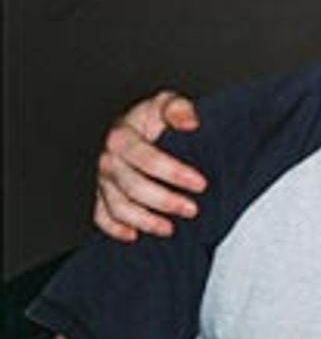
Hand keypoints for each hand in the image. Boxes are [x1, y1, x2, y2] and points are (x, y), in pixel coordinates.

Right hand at [94, 91, 205, 240]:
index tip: (200, 184)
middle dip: (164, 201)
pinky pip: (101, 216)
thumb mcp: (168, 103)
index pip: (147, 158)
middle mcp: (109, 159)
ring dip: (144, 221)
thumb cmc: (155, 117)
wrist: (141, 127)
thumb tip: (190, 122)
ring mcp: (103, 179)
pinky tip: (134, 235)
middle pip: (132, 186)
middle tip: (192, 209)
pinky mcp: (102, 193)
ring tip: (169, 228)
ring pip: (117, 206)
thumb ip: (178, 109)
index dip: (174, 173)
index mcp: (122, 136)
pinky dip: (115, 229)